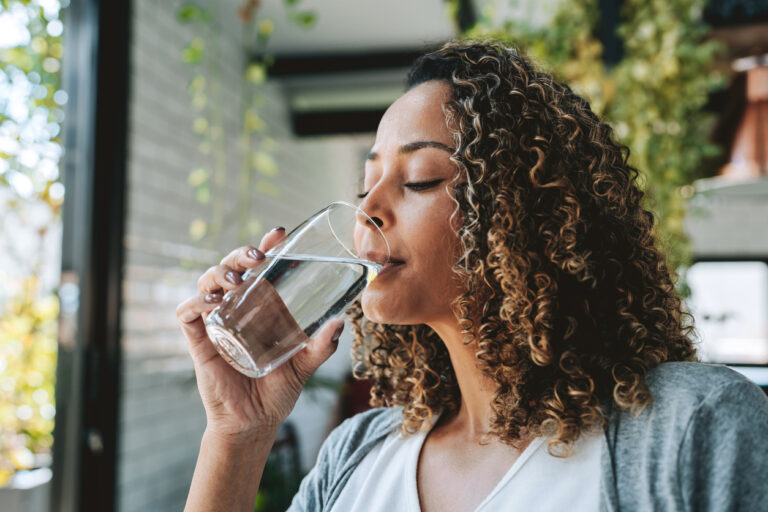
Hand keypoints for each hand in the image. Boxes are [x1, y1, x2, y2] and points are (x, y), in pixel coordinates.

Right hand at [175, 227, 344, 439]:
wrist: (254, 422)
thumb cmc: (278, 390)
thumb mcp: (305, 364)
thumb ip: (321, 346)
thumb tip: (340, 322)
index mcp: (262, 306)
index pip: (261, 267)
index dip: (266, 245)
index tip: (279, 234)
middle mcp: (238, 307)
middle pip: (233, 268)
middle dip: (240, 254)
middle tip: (257, 256)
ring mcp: (217, 322)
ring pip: (207, 282)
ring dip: (219, 273)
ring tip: (237, 280)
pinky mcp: (200, 341)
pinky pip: (187, 314)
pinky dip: (194, 302)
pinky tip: (210, 301)